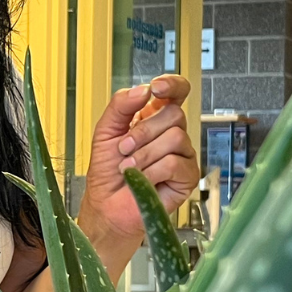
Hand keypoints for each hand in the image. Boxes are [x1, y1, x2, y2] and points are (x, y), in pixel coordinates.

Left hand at [77, 75, 199, 256]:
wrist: (107, 206)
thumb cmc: (107, 172)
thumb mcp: (105, 131)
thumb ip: (120, 105)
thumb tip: (143, 90)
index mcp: (154, 118)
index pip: (176, 92)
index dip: (172, 85)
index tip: (157, 88)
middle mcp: (171, 133)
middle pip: (175, 114)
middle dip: (144, 131)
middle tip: (124, 148)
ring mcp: (182, 154)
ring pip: (176, 137)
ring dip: (145, 154)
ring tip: (129, 167)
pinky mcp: (187, 176)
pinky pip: (175, 163)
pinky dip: (153, 171)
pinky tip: (143, 179)